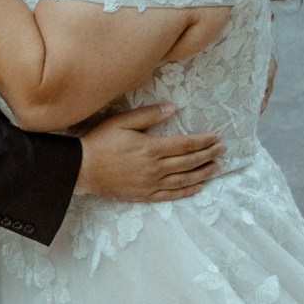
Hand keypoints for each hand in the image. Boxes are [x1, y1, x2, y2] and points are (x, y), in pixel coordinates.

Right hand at [77, 102, 222, 204]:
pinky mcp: (144, 195)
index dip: (203, 141)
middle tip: (222, 150)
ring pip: (184, 180)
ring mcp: (150, 184)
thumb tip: (173, 108)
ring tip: (216, 168)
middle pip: (188, 162)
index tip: (216, 137)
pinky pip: (170, 195)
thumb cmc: (100, 142)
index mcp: (151, 148)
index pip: (185, 144)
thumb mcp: (122, 121)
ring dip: (203, 173)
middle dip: (208, 155)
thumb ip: (148, 115)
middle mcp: (154, 168)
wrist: (81, 169)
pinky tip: (198, 187)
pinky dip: (186, 192)